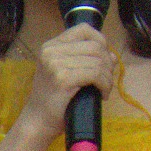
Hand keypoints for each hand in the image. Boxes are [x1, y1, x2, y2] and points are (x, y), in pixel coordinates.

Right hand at [20, 22, 118, 140]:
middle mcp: (51, 52)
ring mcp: (56, 64)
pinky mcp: (63, 78)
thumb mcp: (66, 72)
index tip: (103, 58)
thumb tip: (112, 55)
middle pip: (95, 46)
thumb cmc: (53, 99)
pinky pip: (96, 74)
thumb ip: (85, 59)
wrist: (38, 121)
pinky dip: (105, 85)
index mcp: (50, 46)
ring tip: (104, 89)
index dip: (100, 40)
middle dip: (107, 63)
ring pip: (98, 61)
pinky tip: (102, 94)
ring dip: (107, 77)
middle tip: (105, 80)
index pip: (83, 29)